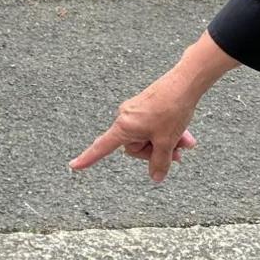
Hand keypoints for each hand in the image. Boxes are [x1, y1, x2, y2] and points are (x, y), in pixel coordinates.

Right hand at [69, 33, 239, 182]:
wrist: (185, 83)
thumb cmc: (172, 109)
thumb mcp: (167, 141)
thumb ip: (160, 162)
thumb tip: (156, 177)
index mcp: (124, 126)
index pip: (103, 147)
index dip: (88, 158)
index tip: (73, 166)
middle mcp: (125, 118)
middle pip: (135, 147)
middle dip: (157, 151)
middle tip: (178, 152)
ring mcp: (135, 112)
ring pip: (148, 137)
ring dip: (166, 143)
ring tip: (186, 142)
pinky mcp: (145, 107)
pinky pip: (152, 126)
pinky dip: (167, 132)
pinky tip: (184, 134)